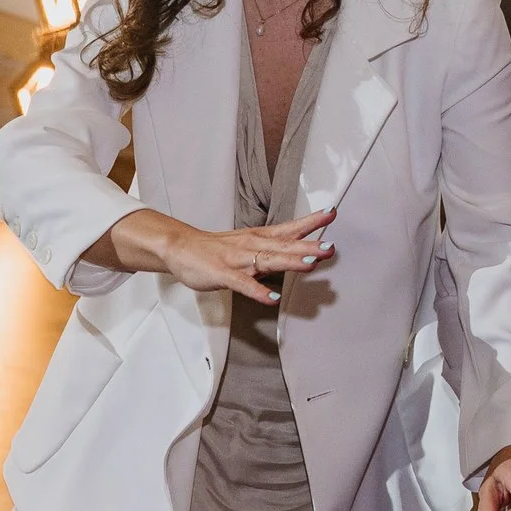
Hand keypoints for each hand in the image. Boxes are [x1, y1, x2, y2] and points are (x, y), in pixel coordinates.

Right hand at [138, 206, 336, 305]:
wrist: (179, 247)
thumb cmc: (216, 248)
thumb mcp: (249, 242)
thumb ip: (273, 248)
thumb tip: (301, 252)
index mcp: (259, 238)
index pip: (289, 228)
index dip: (310, 222)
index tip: (331, 214)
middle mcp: (251, 245)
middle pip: (284, 245)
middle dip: (308, 247)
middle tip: (330, 247)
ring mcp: (237, 259)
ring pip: (267, 260)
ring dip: (289, 262)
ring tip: (311, 265)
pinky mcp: (222, 274)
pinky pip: (242, 284)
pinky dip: (258, 290)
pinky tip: (273, 297)